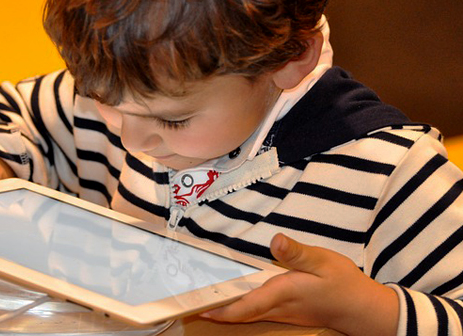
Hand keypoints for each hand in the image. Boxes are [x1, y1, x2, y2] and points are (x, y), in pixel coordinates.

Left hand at [202, 233, 398, 335]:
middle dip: (216, 310)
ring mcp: (283, 313)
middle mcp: (279, 307)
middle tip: (192, 304)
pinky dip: (242, 307)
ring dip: (227, 309)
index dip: (221, 308)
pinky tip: (237, 299)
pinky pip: (259, 311)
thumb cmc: (343, 284)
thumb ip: (297, 253)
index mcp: (283, 293)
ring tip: (207, 300)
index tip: (199, 307)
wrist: (362, 310)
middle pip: (241, 313)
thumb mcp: (323, 261)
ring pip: (249, 314)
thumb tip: (274, 240)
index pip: (245, 305)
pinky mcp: (289, 312)